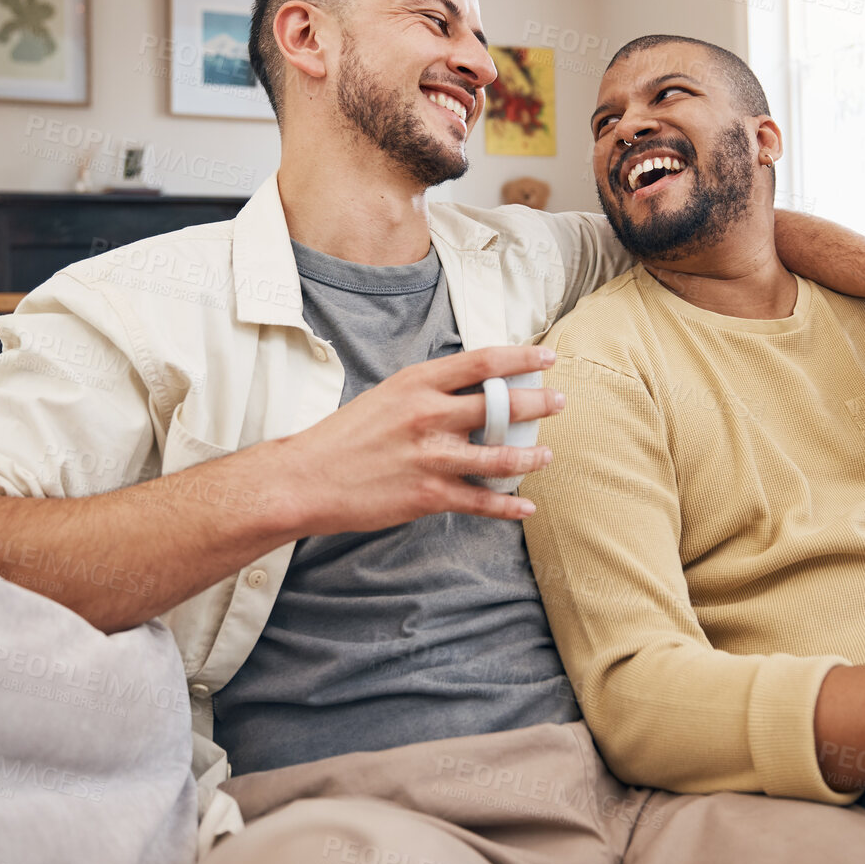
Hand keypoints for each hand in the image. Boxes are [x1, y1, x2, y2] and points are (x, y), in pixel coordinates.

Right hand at [273, 345, 563, 536]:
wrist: (306, 478)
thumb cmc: (345, 436)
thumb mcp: (387, 395)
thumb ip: (429, 390)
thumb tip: (472, 387)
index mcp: (417, 383)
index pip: (483, 361)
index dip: (522, 357)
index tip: (548, 357)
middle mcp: (428, 415)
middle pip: (501, 405)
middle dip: (538, 403)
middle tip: (558, 402)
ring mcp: (430, 457)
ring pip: (500, 457)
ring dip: (531, 457)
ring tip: (545, 455)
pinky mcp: (428, 495)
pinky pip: (480, 501)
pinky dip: (508, 505)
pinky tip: (525, 505)